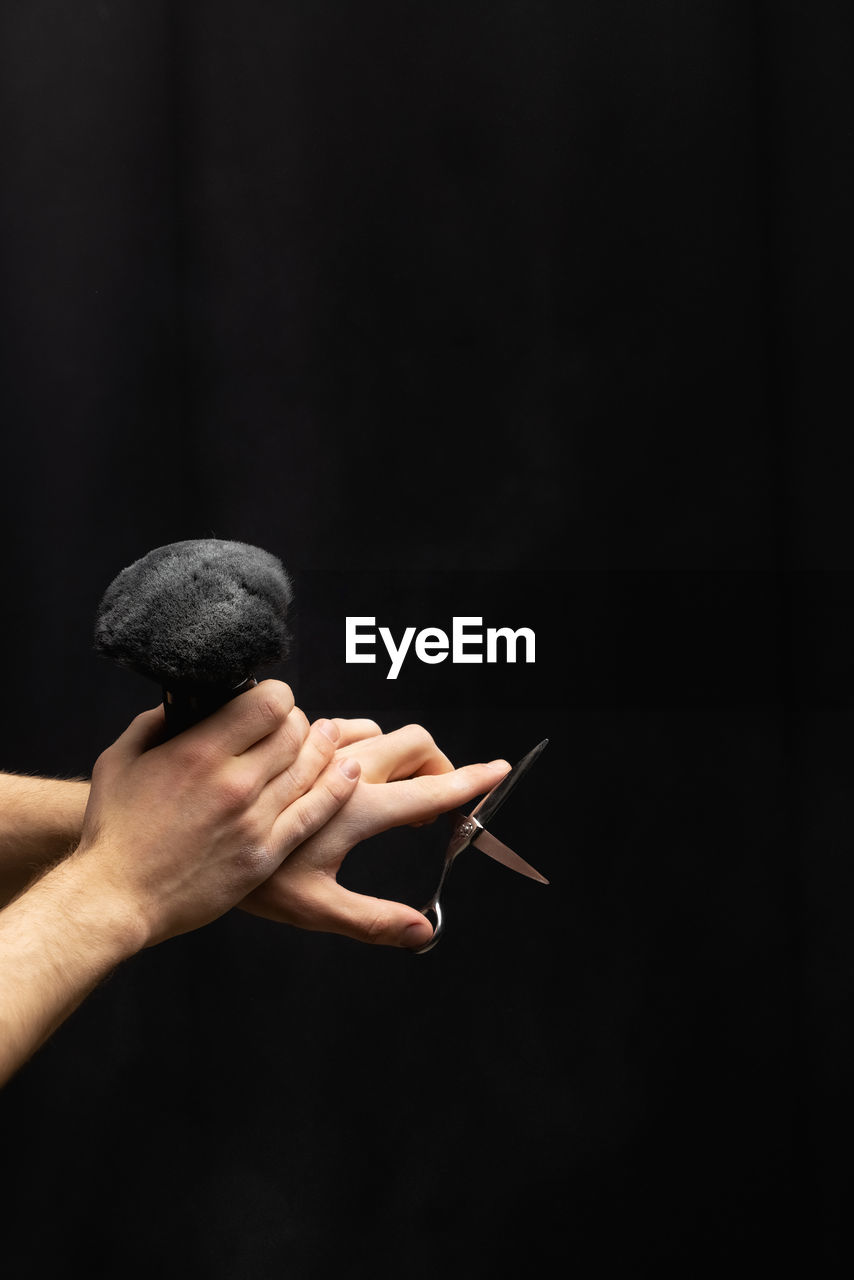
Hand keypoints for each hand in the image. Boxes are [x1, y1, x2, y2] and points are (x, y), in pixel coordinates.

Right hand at [74, 681, 360, 946]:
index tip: (269, 701)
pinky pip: (314, 811)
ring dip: (324, 748)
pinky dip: (337, 786)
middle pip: (294, 732)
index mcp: (199, 752)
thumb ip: (156, 724)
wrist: (117, 898)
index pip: (268, 703)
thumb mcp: (121, 760)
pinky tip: (349, 771)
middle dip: (297, 721)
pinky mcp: (264, 853)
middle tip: (293, 724)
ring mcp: (253, 820)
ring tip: (331, 736)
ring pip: (311, 768)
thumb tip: (186, 703)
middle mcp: (234, 782)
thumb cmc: (113, 829)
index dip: (276, 696)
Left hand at [241, 721, 510, 948]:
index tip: (498, 769)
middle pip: (414, 744)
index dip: (470, 781)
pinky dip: (357, 744)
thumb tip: (424, 933)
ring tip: (388, 790)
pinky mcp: (293, 740)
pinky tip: (340, 773)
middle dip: (436, 765)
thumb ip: (374, 920)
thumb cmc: (251, 884)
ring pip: (378, 732)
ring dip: (395, 755)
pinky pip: (341, 727)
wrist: (187, 844)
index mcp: (359, 808)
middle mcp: (343, 769)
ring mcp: (317, 749)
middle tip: (434, 800)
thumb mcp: (315, 908)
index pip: (431, 789)